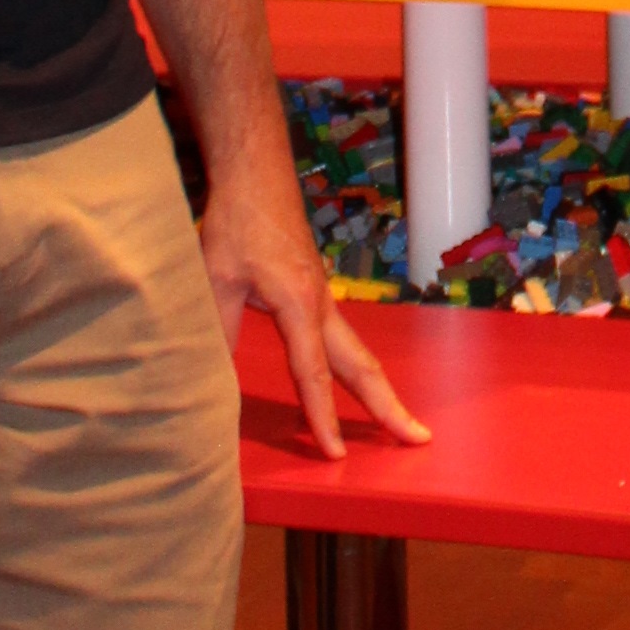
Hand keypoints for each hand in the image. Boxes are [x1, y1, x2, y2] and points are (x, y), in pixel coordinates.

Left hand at [200, 158, 428, 463]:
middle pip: (361, 366)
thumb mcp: (215, 279)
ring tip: (400, 422)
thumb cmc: (236, 222)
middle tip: (419, 439)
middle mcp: (321, 305)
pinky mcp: (316, 291)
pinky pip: (343, 339)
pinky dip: (358, 369)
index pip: (314, 374)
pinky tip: (357, 383)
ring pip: (357, 353)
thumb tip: (210, 380)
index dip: (323, 417)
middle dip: (389, 406)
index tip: (336, 455)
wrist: (257, 173)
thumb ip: (218, 331)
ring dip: (379, 389)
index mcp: (299, 305)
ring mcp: (323, 297)